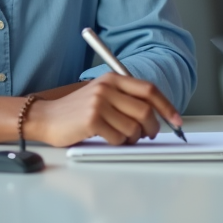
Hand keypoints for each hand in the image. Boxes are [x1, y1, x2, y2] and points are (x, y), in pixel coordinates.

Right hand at [30, 73, 181, 146]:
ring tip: (123, 138)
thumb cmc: (77, 110)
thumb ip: (126, 99)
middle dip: (152, 128)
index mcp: (113, 78)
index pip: (149, 90)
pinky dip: (118, 143)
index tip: (177, 120)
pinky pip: (118, 138)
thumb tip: (156, 116)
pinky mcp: (92, 119)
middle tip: (149, 135)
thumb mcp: (102, 95)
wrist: (46, 117)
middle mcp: (107, 87)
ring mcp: (99, 103)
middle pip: (145, 111)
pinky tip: (107, 139)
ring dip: (133, 139)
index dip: (166, 106)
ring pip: (133, 128)